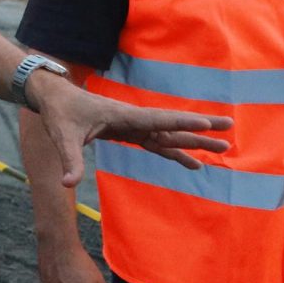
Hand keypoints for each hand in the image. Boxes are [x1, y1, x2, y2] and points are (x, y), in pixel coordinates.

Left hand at [31, 76, 230, 186]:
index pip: (156, 119)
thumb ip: (69, 160)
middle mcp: (133, 119)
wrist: (53, 98)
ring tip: (223, 148)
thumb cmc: (58, 113)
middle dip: (200, 128)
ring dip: (195, 142)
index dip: (181, 122)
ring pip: (169, 135)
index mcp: (122, 116)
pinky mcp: (129, 133)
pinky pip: (158, 144)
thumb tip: (68, 184)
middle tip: (230, 128)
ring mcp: (133, 126)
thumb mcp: (62, 136)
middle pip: (172, 125)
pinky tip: (193, 164)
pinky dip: (176, 153)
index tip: (206, 122)